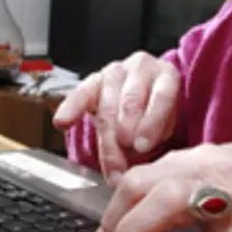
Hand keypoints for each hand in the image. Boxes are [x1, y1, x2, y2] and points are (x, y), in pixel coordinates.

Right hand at [53, 52, 179, 183]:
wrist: (143, 94)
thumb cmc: (157, 110)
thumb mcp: (168, 122)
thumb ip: (158, 133)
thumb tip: (143, 160)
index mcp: (166, 75)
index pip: (161, 96)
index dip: (151, 123)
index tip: (143, 146)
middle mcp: (141, 68)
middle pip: (130, 102)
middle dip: (125, 134)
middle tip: (124, 162)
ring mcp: (115, 72)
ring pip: (106, 104)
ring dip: (107, 137)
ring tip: (111, 163)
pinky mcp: (93, 80)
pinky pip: (79, 94)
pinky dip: (70, 109)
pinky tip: (63, 122)